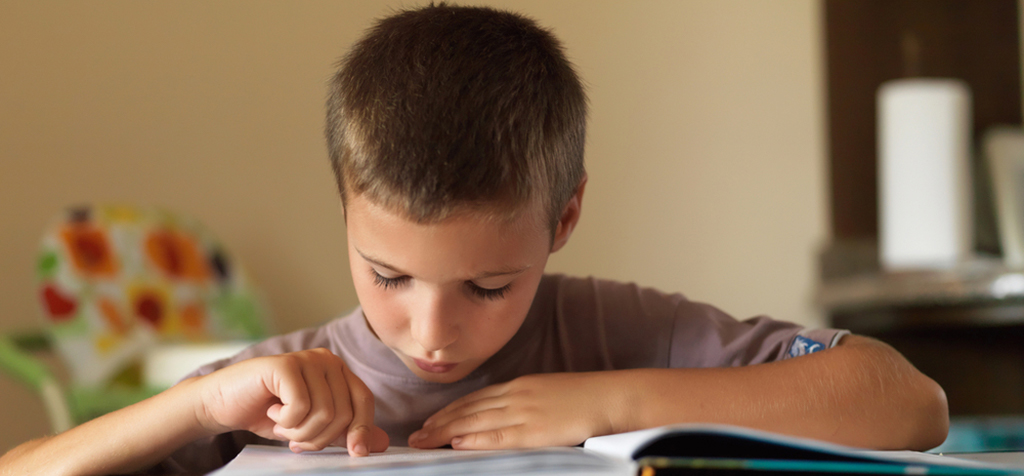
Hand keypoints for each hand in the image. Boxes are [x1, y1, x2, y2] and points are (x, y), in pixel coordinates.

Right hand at [190, 348, 388, 454]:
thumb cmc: (269, 414)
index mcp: (338, 371)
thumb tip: (383, 444)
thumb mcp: (313, 428)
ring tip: (282, 423)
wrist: (222, 404)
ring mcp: (306, 358)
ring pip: (324, 412)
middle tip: (295, 437)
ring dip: (299, 431)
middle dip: (319, 437)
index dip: (361, 430)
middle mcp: (326, 359)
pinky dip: (285, 421)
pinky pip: (300, 407)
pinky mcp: (285, 365)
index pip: (364, 401)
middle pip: (344, 412)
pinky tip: (271, 412)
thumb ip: (346, 433)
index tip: (355, 454)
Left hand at [408, 372, 628, 449]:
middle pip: (469, 410)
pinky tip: (456, 445)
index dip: (451, 410)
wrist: (611, 397)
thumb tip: (509, 414)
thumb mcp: (550, 391)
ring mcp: (524, 413)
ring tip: (424, 441)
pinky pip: (498, 437)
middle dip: (439, 423)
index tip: (431, 420)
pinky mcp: (535, 431)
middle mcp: (516, 396)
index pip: (476, 398)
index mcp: (521, 385)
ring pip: (476, 423)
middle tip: (415, 436)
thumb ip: (528, 400)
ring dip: (446, 432)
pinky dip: (474, 440)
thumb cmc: (587, 397)